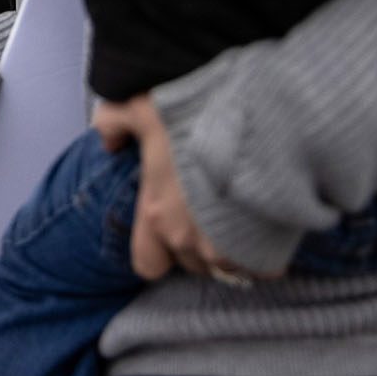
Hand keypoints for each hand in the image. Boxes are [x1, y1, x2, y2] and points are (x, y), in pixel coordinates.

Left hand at [92, 95, 266, 282]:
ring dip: (229, 248)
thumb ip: (114, 122)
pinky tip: (265, 222)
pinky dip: (262, 250)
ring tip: (238, 215)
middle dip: (197, 242)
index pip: (147, 264)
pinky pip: (262, 268)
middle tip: (209, 208)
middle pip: (190, 262)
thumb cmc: (200, 116)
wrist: (264, 124)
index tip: (170, 228)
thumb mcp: (144, 107)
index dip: (157, 251)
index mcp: (157, 214)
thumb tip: (108, 141)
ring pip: (226, 266)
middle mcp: (190, 240)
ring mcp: (230, 251)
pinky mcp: (267, 252)